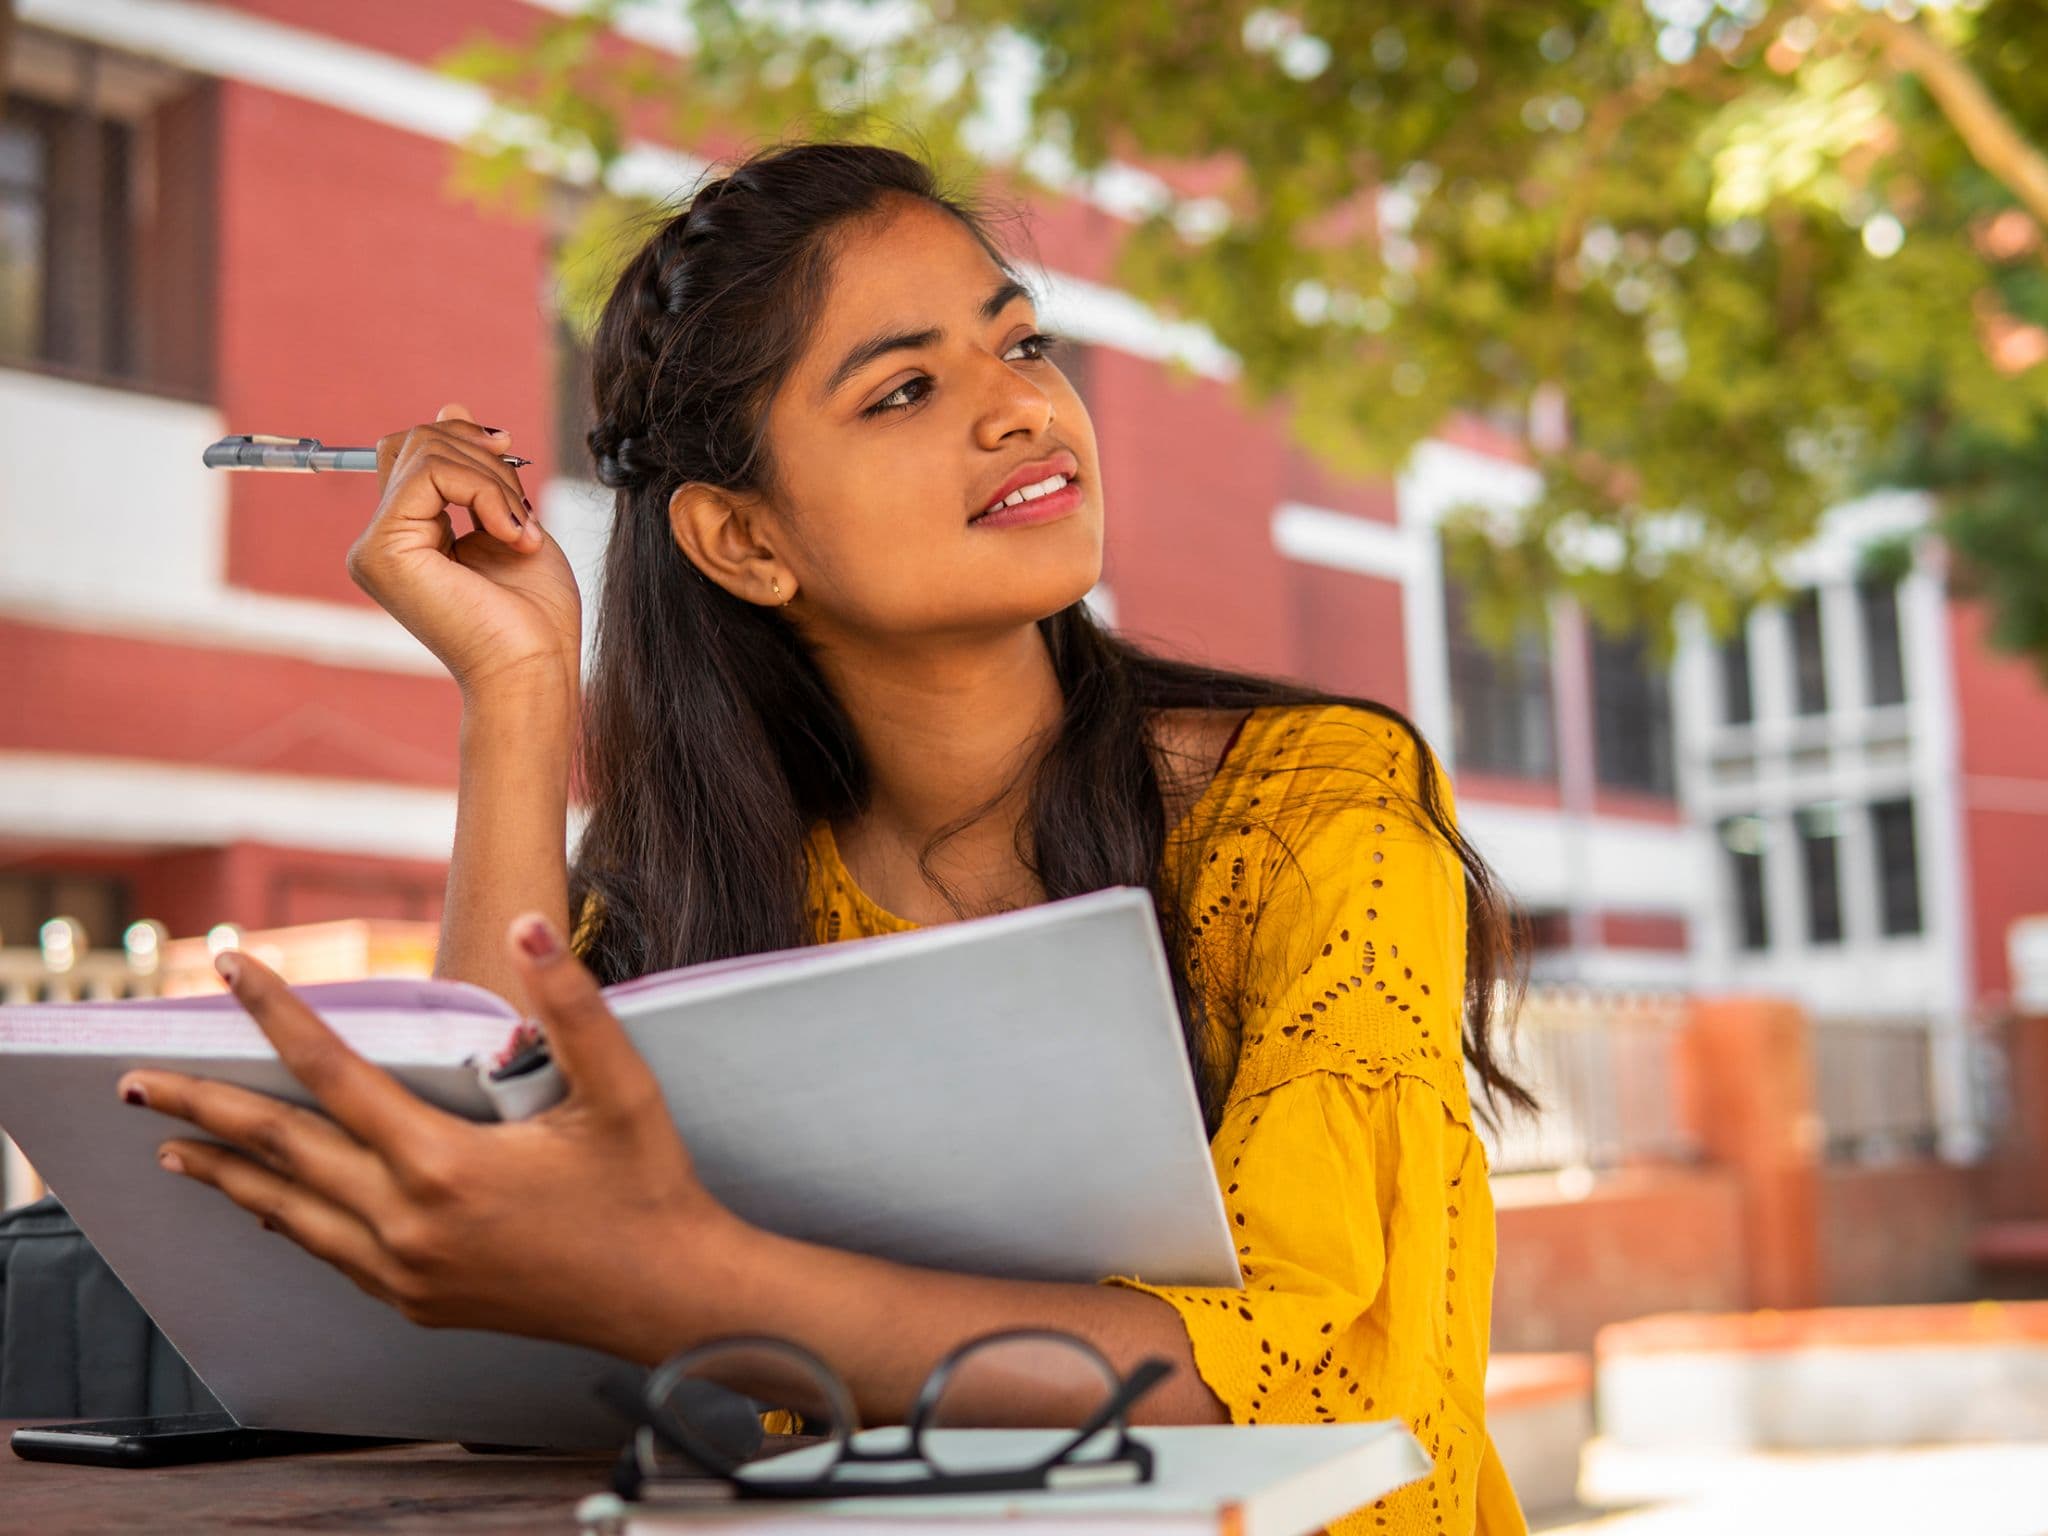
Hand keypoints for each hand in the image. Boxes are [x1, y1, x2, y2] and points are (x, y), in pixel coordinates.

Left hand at [119, 915, 739, 1363]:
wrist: (665, 1299)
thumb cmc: (646, 1188)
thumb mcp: (621, 1088)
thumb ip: (571, 1003)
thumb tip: (528, 926)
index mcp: (444, 1165)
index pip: (332, 1073)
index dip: (276, 1014)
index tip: (231, 968)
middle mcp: (407, 1224)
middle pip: (279, 1151)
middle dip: (202, 1109)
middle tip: (134, 1082)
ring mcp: (405, 1271)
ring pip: (288, 1212)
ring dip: (225, 1173)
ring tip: (173, 1147)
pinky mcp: (417, 1301)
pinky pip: (328, 1252)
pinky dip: (283, 1218)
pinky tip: (267, 1204)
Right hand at [347, 402, 583, 702]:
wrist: (535, 669)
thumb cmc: (534, 615)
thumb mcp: (511, 521)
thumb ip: (479, 472)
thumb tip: (451, 406)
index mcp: (407, 535)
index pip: (415, 452)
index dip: (462, 439)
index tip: (510, 453)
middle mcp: (381, 541)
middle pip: (413, 442)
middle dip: (481, 457)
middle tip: (523, 506)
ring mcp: (375, 547)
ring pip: (425, 452)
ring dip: (494, 481)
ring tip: (521, 531)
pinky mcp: (382, 551)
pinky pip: (429, 475)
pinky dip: (485, 493)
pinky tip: (512, 535)